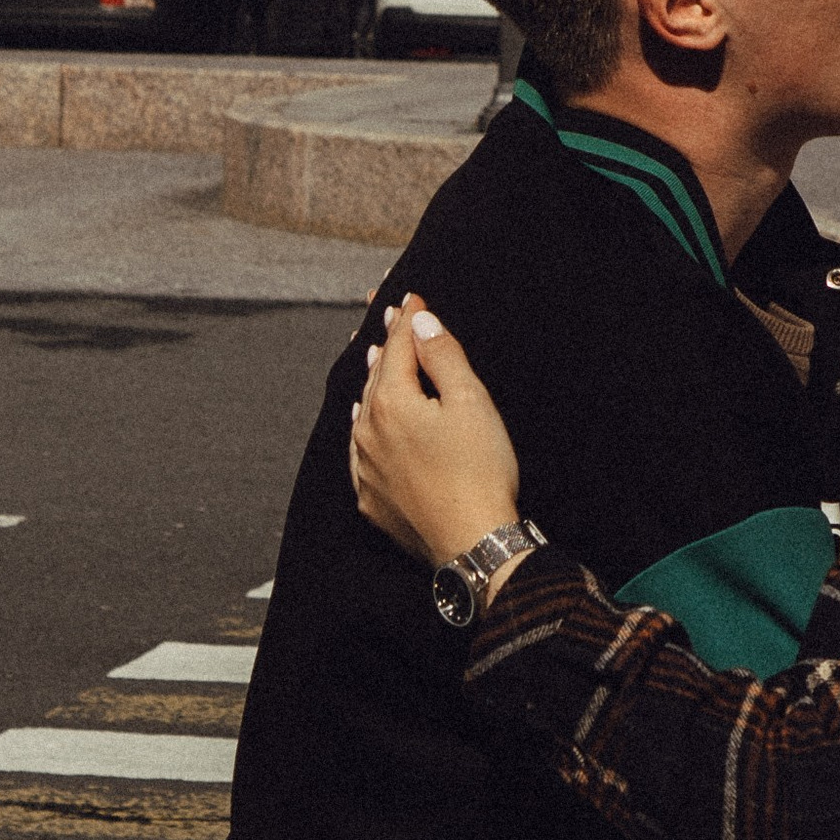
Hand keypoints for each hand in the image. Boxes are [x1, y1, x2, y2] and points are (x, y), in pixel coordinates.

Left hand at [349, 295, 523, 577]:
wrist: (474, 542)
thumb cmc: (480, 472)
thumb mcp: (470, 402)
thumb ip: (442, 356)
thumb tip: (419, 322)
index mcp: (391, 403)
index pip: (398, 349)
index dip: (407, 320)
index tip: (410, 297)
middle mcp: (367, 432)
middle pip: (376, 376)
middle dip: (385, 345)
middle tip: (389, 317)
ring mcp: (365, 468)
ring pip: (363, 412)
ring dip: (371, 383)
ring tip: (373, 359)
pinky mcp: (371, 498)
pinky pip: (359, 451)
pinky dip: (364, 428)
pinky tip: (364, 422)